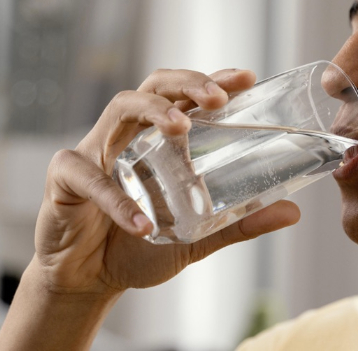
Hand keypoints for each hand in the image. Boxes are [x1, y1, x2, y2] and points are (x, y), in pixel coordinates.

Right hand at [33, 68, 300, 295]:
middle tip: (217, 98)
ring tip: (181, 129)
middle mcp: (129, 134)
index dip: (213, 80)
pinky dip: (117, 200)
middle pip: (155, 86)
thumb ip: (239, 222)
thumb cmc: (140, 245)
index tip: (246, 78)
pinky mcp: (65, 178)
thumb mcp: (197, 234)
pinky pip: (89, 178)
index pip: (187, 96)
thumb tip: (292, 212)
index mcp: (159, 139)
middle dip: (188, 83)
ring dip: (153, 112)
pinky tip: (142, 223)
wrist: (88, 279)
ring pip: (120, 108)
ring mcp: (95, 150)